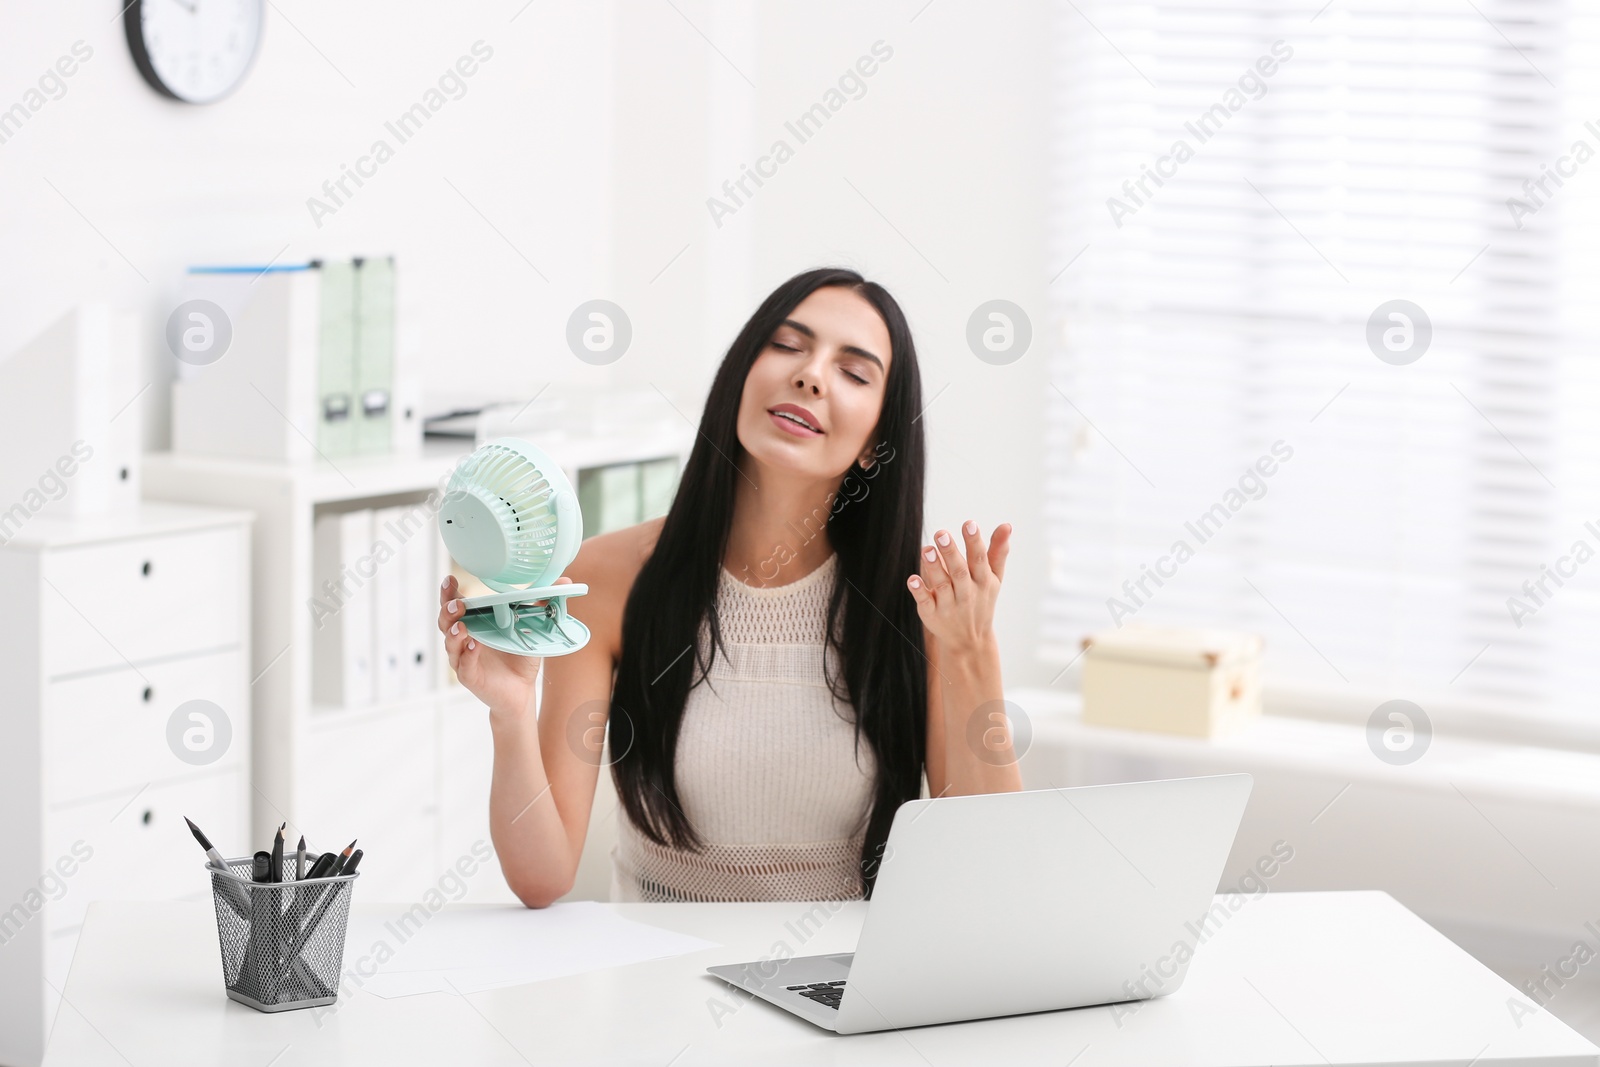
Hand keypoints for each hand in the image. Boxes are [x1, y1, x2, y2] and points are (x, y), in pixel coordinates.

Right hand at [438, 574, 570, 719]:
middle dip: (448, 611)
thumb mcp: (533, 627)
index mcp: (474, 623)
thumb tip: (563, 581)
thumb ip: (542, 604)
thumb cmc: (519, 656)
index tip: (450, 579)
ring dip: (454, 633)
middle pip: (446, 622)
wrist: (522, 690)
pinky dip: (467, 654)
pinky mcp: (470, 677)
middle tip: (457, 603)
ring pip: (451, 644)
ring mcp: (464, 658)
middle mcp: (464, 639)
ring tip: (462, 625)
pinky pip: (464, 665)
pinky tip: (473, 645)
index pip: (455, 605)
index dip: (449, 593)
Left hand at [906, 520, 1011, 659]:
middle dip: (950, 553)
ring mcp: (949, 606)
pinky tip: (912, 579)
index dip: (974, 542)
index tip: (969, 524)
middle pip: (959, 571)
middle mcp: (967, 593)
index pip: (979, 560)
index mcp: (983, 581)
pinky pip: (926, 603)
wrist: (970, 641)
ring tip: (926, 549)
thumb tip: (1007, 525)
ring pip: (942, 586)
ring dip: (934, 568)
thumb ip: (997, 552)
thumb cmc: (982, 601)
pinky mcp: (932, 615)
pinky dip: (919, 592)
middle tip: (941, 533)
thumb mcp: (994, 579)